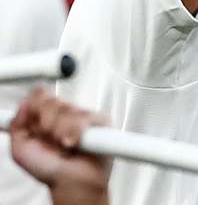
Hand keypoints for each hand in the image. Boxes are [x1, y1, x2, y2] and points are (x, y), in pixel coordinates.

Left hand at [9, 88, 110, 204]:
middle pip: (50, 101)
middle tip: (48, 140)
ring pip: (66, 109)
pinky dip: (76, 133)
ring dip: (59, 133)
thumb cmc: (49, 170)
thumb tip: (25, 102)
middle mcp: (63, 114)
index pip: (38, 96)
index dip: (34, 109)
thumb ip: (16, 124)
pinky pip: (84, 117)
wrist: (72, 183)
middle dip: (45, 126)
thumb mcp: (20, 150)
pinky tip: (73, 144)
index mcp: (45, 117)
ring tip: (62, 146)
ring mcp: (81, 116)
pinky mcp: (99, 120)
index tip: (33, 126)